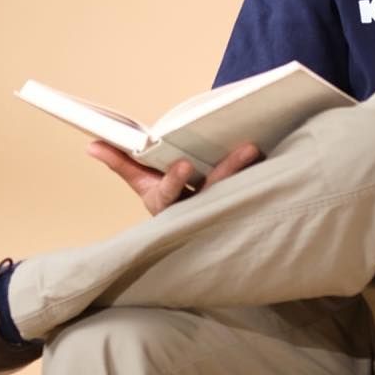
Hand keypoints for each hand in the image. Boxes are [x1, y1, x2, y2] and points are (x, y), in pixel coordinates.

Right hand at [87, 140, 263, 214]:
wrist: (197, 230)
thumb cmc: (169, 201)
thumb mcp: (142, 184)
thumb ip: (120, 163)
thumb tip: (91, 144)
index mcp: (166, 206)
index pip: (169, 195)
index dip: (174, 181)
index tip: (183, 165)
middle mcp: (195, 213)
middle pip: (214, 193)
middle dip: (230, 170)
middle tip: (248, 148)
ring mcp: (220, 213)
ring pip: (238, 194)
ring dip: (253, 172)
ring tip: (267, 149)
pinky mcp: (242, 211)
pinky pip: (256, 194)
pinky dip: (269, 177)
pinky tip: (283, 158)